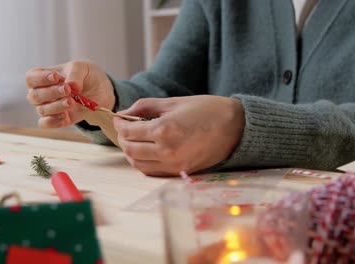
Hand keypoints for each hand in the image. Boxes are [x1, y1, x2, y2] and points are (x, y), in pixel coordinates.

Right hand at [25, 60, 114, 127]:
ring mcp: (50, 107)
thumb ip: (75, 73)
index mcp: (44, 76)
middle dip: (51, 93)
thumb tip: (71, 85)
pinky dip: (54, 121)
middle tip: (67, 89)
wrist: (101, 90)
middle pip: (34, 96)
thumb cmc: (87, 75)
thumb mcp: (83, 67)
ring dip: (56, 106)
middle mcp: (43, 93)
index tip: (56, 77)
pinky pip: (46, 124)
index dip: (40, 79)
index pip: (31, 78)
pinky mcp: (59, 119)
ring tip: (71, 102)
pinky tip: (66, 115)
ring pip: (41, 110)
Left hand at [113, 95, 244, 175]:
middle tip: (124, 128)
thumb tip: (125, 113)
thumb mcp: (173, 102)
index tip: (119, 118)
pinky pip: (151, 171)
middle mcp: (166, 151)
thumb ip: (145, 106)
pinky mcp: (179, 172)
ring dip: (130, 152)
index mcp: (164, 130)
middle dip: (122, 138)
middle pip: (130, 149)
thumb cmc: (207, 110)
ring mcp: (173, 164)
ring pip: (137, 163)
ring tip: (133, 140)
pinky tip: (145, 151)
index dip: (119, 124)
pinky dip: (142, 162)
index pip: (129, 132)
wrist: (235, 128)